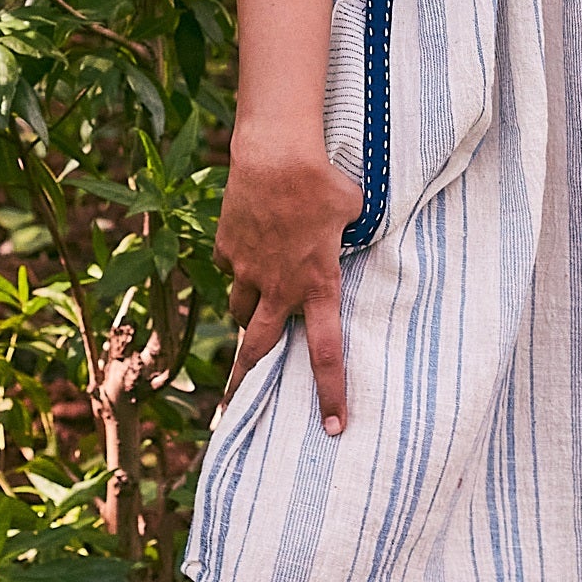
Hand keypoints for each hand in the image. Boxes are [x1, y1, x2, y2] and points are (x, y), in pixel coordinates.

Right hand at [218, 140, 359, 434]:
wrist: (276, 156)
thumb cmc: (324, 182)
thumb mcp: (354, 212)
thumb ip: (351, 233)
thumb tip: (353, 229)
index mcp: (318, 286)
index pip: (327, 353)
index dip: (331, 393)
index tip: (333, 426)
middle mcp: (279, 288)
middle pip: (257, 347)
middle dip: (245, 379)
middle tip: (235, 403)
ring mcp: (247, 269)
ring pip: (238, 308)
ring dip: (245, 314)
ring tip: (250, 312)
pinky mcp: (226, 246)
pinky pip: (230, 265)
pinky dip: (238, 263)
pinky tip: (247, 244)